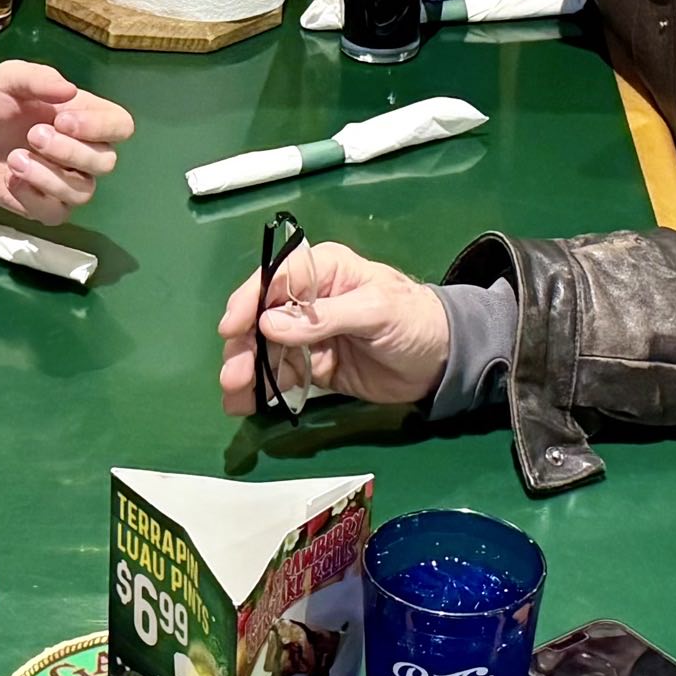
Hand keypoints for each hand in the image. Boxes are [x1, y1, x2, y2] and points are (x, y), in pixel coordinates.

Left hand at [0, 61, 134, 223]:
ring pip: (83, 192)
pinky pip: (56, 213)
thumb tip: (69, 90)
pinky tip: (12, 180)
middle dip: (69, 151)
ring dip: (48, 176)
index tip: (62, 120)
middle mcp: (84, 152)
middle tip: (32, 135)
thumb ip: (38, 77)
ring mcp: (67, 182)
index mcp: (86, 117)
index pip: (121, 126)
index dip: (100, 127)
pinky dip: (34, 198)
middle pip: (106, 162)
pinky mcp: (45, 206)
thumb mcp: (9, 77)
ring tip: (14, 158)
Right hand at [216, 241, 451, 416]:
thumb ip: (325, 318)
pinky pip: (280, 375)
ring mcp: (307, 335)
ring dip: (246, 371)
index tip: (233, 329)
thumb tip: (270, 325)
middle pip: (261, 318)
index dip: (249, 303)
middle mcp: (308, 299)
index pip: (275, 280)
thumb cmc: (414, 320)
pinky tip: (243, 405)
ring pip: (264, 349)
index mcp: (323, 270)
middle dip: (243, 346)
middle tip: (232, 376)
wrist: (443, 362)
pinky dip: (260, 390)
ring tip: (234, 396)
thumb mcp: (375, 311)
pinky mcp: (313, 366)